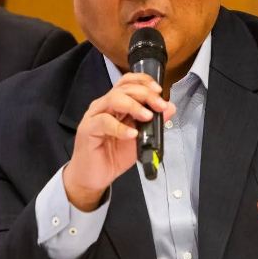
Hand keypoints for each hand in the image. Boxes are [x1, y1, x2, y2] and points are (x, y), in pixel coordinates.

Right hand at [64, 72, 175, 211]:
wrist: (93, 177)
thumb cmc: (113, 155)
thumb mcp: (140, 139)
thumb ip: (154, 123)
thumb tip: (170, 108)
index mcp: (115, 104)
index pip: (127, 82)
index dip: (144, 81)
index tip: (159, 91)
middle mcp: (103, 106)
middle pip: (123, 89)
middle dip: (145, 94)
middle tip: (159, 106)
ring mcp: (94, 116)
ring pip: (113, 99)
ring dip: (133, 106)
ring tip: (147, 117)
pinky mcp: (87, 130)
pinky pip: (103, 122)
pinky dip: (120, 127)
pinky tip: (131, 134)